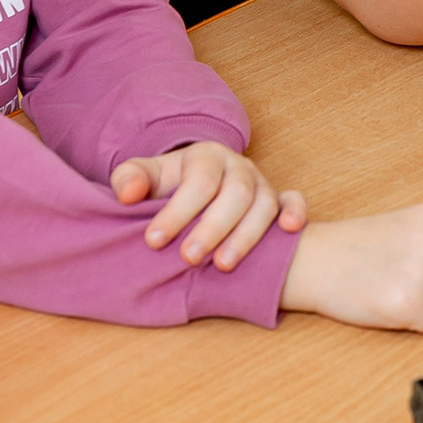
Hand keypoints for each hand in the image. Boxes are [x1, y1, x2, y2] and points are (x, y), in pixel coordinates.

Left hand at [111, 140, 304, 269]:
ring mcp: (262, 183)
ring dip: (247, 235)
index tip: (153, 241)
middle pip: (235, 194)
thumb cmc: (168, 185)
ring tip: (222, 265)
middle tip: (188, 258)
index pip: (198, 182)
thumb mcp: (146, 175)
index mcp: (206, 156)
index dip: (177, 212)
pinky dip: (296, 213)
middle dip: (212, 228)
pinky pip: (295, 201)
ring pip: (265, 205)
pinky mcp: (279, 199)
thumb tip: (127, 195)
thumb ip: (130, 179)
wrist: (196, 182)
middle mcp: (239, 167)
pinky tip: (289, 231)